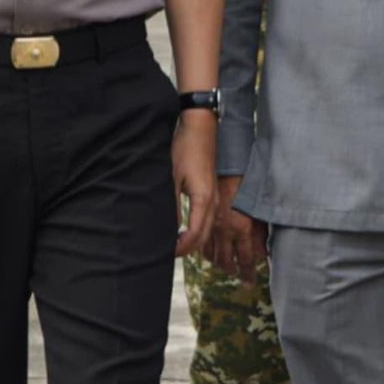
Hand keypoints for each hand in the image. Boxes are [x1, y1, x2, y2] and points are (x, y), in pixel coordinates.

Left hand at [172, 111, 218, 257]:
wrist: (201, 129)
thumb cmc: (185, 150)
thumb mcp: (172, 178)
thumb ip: (171, 205)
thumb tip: (167, 228)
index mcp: (204, 200)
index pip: (196, 235)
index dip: (182, 248)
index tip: (168, 253)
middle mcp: (214, 202)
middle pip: (205, 236)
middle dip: (189, 248)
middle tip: (170, 254)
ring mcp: (215, 197)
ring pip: (208, 228)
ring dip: (195, 240)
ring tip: (177, 245)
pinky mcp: (213, 192)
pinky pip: (209, 218)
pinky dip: (199, 229)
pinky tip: (185, 229)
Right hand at [210, 189, 267, 278]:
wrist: (228, 165)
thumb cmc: (247, 185)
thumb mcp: (259, 212)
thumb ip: (260, 235)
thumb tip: (262, 253)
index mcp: (242, 229)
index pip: (247, 260)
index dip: (249, 274)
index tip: (250, 284)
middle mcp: (226, 231)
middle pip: (226, 262)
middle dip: (233, 271)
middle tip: (238, 275)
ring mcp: (211, 226)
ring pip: (211, 255)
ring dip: (219, 263)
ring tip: (226, 265)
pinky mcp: (201, 219)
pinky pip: (201, 242)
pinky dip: (206, 251)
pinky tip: (212, 252)